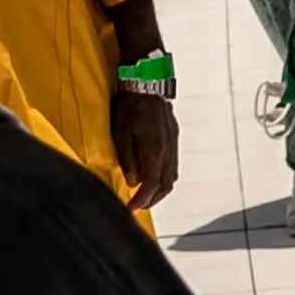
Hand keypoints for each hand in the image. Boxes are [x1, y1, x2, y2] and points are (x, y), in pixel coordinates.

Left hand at [110, 83, 179, 216]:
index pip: (152, 184)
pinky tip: (154, 178)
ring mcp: (173, 144)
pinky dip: (164, 178)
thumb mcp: (121, 133)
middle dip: (152, 199)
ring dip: (160, 190)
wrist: (148, 85)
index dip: (142, 199)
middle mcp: (168, 151)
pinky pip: (173, 165)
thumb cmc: (130, 107)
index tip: (131, 209)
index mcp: (155, 151)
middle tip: (137, 206)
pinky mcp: (173, 138)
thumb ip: (128, 159)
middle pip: (166, 184)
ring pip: (172, 176)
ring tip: (146, 196)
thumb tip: (132, 181)